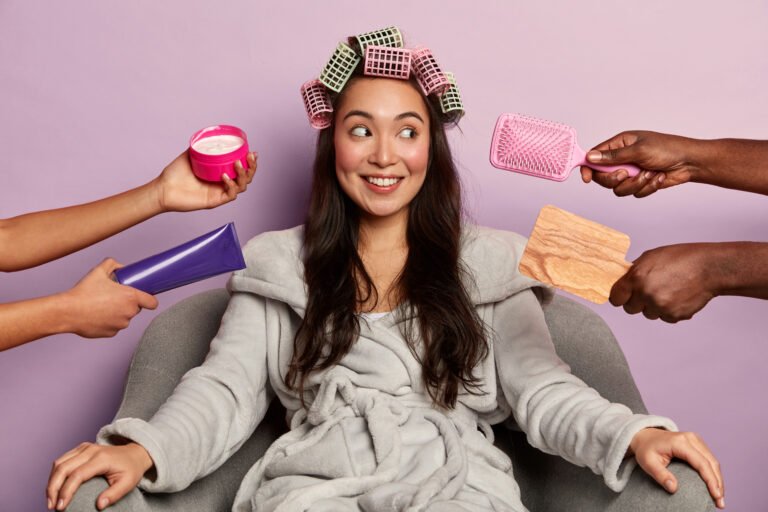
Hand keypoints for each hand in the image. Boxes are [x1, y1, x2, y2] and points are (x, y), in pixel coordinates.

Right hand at [47, 441, 152, 510]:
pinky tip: (55, 488)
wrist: (135, 453)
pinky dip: (55, 474)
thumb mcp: (128, 483)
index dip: (66, 491)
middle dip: (53, 488)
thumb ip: (114, 494)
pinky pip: (62, 460)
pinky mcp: (80, 448)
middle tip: (51, 506)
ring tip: (51, 500)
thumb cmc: (131, 469)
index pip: (77, 475)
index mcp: (101, 458)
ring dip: (51, 482)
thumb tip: (99, 505)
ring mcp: (84, 448)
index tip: (61, 507)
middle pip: (63, 468)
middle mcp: (90, 450)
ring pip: (59, 463)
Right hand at [62, 258, 157, 336]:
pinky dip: (109, 322)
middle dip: (128, 303)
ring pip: (124, 318)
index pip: (152, 302)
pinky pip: (114, 327)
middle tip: (115, 297)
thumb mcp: (99, 271)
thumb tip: (121, 267)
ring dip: (118, 313)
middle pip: (136, 309)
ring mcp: (120, 325)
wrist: (68, 311)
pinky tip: (97, 315)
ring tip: (102, 305)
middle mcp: (129, 313)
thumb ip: (112, 264)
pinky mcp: (111, 333)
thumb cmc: (84, 292)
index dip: (149, 299)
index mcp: (131, 297)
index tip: (145, 297)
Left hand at [153, 150, 256, 211]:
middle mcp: (222, 184)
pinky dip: (231, 185)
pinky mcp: (215, 201)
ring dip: (243, 174)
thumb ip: (199, 147)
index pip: (241, 169)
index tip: (252, 152)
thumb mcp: (189, 155)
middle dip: (252, 167)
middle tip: (250, 157)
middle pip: (246, 178)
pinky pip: (230, 195)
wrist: (163, 189)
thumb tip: (207, 136)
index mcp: (220, 174)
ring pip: (242, 186)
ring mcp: (219, 192)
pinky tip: (225, 176)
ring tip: (237, 164)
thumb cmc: (174, 175)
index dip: (249, 162)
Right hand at [580, 131, 699, 197]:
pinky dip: (646, 188)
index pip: (595, 156)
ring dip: (635, 184)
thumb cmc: (668, 149)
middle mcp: (622, 158)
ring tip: (649, 174)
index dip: (588, 167)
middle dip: (615, 179)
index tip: (586, 178)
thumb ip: (613, 156)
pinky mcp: (640, 183)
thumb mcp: (638, 150)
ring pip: (618, 188)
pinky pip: (633, 193)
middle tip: (626, 174)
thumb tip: (590, 157)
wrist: (690, 162)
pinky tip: (657, 177)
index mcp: (619, 144)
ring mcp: (631, 172)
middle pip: (603, 176)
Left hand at [610, 244, 716, 321]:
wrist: (709, 268)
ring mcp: (660, 306)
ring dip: (654, 306)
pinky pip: (664, 317)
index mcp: (636, 278)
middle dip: (637, 302)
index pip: (616, 298)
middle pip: (630, 309)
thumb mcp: (650, 257)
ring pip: (648, 314)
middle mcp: (646, 294)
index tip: (622, 297)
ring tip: (668, 290)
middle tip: (649, 292)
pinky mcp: (673, 315)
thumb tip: (622, 282)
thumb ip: (634, 272)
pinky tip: (678, 296)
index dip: (619, 297)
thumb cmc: (681, 259)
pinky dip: (669, 310)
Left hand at [629, 428, 723, 508]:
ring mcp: (695, 439)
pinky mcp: (697, 443)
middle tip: (720, 502)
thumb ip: (660, 475)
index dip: (711, 480)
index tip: (716, 496)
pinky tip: (714, 486)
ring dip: (718, 479)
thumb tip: (674, 488)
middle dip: (718, 483)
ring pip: (713, 461)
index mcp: (680, 442)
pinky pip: (709, 459)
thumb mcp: (648, 462)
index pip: (701, 463)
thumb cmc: (646, 449)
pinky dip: (713, 473)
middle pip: (711, 462)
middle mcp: (691, 438)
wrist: (644, 435)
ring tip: (719, 497)